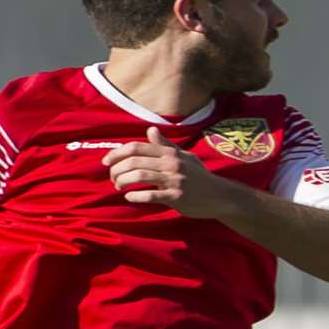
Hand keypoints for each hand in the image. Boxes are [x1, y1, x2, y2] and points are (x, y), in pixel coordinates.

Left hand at [103, 127, 240, 218]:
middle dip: (116, 170)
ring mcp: (174, 180)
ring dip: (122, 182)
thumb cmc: (201, 177)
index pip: (136, 147)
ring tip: (118, 187)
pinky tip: (130, 197)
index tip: (106, 162)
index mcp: (170, 153)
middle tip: (112, 178)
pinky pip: (150, 195)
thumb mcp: (185, 157)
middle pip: (133, 161)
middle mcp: (171, 164)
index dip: (116, 153)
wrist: (222, 197)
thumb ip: (166, 145)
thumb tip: (151, 130)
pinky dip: (135, 196)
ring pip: (138, 176)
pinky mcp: (177, 197)